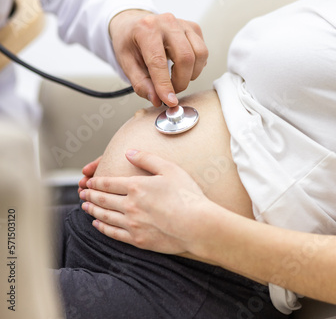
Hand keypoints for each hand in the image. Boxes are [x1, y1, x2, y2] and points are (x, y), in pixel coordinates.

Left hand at [79, 150, 215, 253]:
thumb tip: (129, 152)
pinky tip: (97, 224)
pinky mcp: (137, 239)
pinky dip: (102, 228)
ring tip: (85, 207)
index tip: (90, 182)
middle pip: (103, 200)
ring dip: (92, 210)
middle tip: (83, 194)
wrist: (197, 225)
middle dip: (90, 196)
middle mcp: (130, 205)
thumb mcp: (170, 169)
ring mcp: (132, 224)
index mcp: (136, 186)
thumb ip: (147, 159)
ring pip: (105, 216)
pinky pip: (113, 233)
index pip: (108, 184)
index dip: (96, 183)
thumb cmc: (188, 196)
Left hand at [109, 10, 208, 106]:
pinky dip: (196, 66)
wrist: (134, 23)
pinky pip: (203, 52)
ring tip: (177, 77)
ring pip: (200, 55)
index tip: (170, 101)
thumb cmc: (129, 42)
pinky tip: (183, 66)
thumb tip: (157, 99)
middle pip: (186, 58)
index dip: (165, 85)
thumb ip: (141, 83)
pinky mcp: (193, 28)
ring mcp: (183, 24)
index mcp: (146, 29)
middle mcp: (167, 22)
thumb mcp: (126, 63)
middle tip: (171, 90)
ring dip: (191, 74)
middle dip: (181, 82)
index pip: (159, 61)